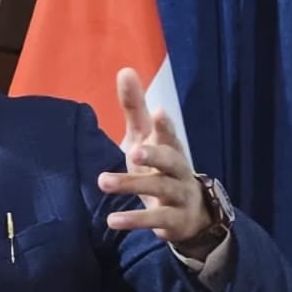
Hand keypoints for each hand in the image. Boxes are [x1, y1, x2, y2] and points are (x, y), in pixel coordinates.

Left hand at [96, 67, 212, 246]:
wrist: (189, 214)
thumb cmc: (159, 168)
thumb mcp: (144, 139)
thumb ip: (134, 109)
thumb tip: (125, 70)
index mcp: (171, 147)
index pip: (169, 134)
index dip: (165, 125)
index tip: (157, 112)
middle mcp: (178, 169)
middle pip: (171, 160)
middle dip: (155, 154)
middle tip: (134, 150)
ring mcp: (178, 195)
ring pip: (160, 188)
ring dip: (131, 185)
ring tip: (102, 182)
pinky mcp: (173, 220)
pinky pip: (156, 220)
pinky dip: (135, 220)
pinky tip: (113, 221)